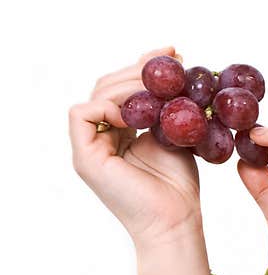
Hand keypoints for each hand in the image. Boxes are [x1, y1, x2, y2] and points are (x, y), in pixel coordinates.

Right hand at [68, 46, 204, 248]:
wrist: (177, 219)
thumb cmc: (179, 184)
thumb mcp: (176, 133)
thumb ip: (166, 106)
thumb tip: (175, 67)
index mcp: (120, 132)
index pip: (121, 88)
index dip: (143, 68)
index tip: (173, 55)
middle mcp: (101, 137)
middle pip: (106, 86)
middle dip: (137, 70)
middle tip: (168, 61)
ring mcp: (90, 148)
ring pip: (95, 95)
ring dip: (128, 84)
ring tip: (160, 85)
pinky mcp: (85, 158)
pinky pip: (82, 114)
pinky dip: (108, 105)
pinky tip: (138, 111)